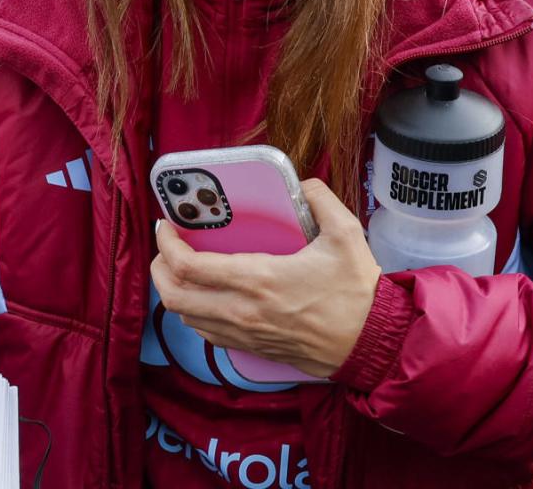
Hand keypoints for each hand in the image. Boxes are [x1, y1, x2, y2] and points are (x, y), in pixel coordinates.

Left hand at [151, 178, 381, 378]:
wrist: (373, 344)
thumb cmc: (358, 292)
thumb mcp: (346, 234)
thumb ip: (321, 199)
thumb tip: (302, 184)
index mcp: (258, 278)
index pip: (188, 266)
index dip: (166, 244)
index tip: (165, 225)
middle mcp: (243, 310)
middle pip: (174, 296)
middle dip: (159, 268)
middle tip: (166, 248)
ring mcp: (246, 333)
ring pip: (186, 317)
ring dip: (174, 292)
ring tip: (180, 269)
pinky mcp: (254, 348)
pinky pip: (207, 334)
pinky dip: (195, 314)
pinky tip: (206, 297)